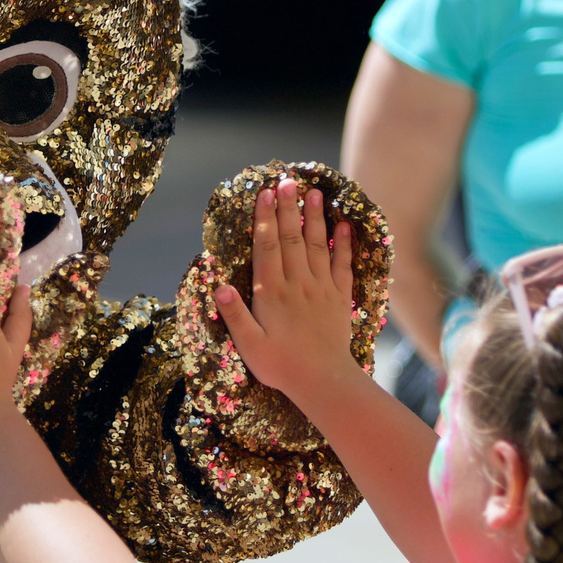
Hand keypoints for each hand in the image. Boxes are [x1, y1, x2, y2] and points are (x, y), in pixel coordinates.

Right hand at [213, 178, 363, 413]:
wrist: (323, 382)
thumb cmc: (280, 365)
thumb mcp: (249, 345)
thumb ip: (235, 314)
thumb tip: (218, 284)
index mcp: (272, 293)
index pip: (268, 248)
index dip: (265, 219)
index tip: (264, 193)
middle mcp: (298, 284)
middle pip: (292, 238)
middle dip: (288, 208)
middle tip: (287, 180)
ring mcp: (321, 289)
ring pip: (317, 246)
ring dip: (315, 217)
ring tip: (314, 192)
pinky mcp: (339, 298)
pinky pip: (342, 265)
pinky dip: (344, 244)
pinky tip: (344, 226)